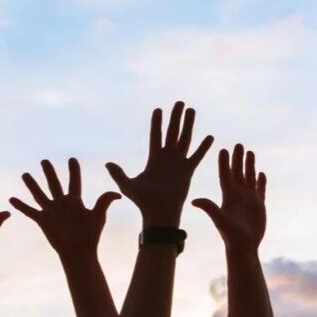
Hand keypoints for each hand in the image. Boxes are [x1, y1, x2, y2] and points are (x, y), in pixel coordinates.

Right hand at [9, 158, 118, 260]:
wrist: (79, 252)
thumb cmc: (90, 235)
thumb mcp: (98, 216)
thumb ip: (103, 202)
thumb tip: (117, 193)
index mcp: (75, 201)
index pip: (74, 181)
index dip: (73, 171)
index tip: (72, 159)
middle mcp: (62, 204)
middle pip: (54, 184)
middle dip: (49, 172)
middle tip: (44, 161)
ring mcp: (51, 211)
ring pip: (39, 194)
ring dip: (32, 184)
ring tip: (25, 174)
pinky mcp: (43, 221)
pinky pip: (29, 211)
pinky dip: (21, 205)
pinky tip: (11, 198)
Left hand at [106, 101, 212, 227]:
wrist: (159, 214)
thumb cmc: (143, 202)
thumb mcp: (127, 185)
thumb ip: (118, 173)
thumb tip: (107, 163)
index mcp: (153, 159)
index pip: (155, 135)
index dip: (157, 123)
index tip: (158, 109)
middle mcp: (167, 158)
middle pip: (172, 132)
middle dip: (175, 117)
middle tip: (179, 102)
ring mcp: (178, 163)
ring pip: (185, 139)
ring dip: (189, 124)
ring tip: (191, 110)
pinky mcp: (188, 171)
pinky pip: (197, 156)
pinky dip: (203, 147)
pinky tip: (210, 136)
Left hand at [192, 144, 266, 250]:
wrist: (244, 247)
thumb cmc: (230, 235)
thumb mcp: (219, 219)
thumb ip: (209, 208)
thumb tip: (194, 200)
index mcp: (228, 196)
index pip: (225, 175)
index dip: (224, 162)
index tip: (223, 149)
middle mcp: (237, 195)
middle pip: (237, 172)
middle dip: (238, 158)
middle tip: (238, 144)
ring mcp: (248, 199)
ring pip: (249, 177)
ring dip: (249, 165)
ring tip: (250, 151)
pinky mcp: (259, 205)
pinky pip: (260, 189)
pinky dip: (261, 181)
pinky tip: (261, 172)